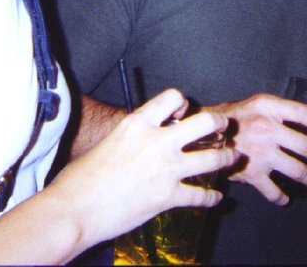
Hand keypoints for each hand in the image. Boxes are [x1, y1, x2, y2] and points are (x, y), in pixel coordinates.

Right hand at [50, 89, 238, 243]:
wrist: (74, 209)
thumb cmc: (80, 179)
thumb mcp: (107, 144)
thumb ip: (131, 139)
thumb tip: (140, 143)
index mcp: (137, 123)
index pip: (172, 97)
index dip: (183, 102)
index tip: (185, 112)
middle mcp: (157, 141)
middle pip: (204, 122)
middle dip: (219, 123)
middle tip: (224, 127)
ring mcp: (166, 169)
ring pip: (213, 157)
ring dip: (226, 157)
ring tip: (232, 157)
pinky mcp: (168, 196)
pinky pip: (200, 195)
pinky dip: (211, 198)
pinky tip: (215, 198)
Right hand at [205, 94, 306, 205]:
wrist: (201, 137)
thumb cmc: (232, 118)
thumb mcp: (255, 104)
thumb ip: (278, 110)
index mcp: (268, 108)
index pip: (304, 114)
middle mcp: (267, 130)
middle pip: (305, 146)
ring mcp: (260, 153)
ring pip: (297, 170)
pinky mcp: (252, 173)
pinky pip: (274, 191)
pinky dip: (283, 197)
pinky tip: (287, 198)